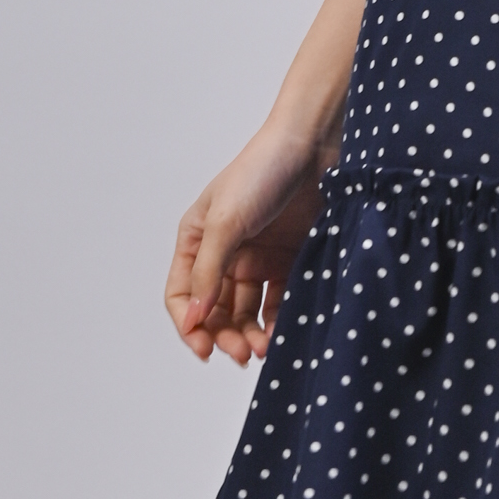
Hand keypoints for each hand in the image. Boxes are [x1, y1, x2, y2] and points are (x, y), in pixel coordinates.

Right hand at [165, 120, 336, 365]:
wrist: (317, 144)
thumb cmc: (263, 171)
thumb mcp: (227, 221)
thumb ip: (209, 272)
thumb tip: (192, 319)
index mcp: (197, 240)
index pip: (181, 294)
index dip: (189, 324)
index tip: (204, 349)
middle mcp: (225, 253)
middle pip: (215, 310)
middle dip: (224, 335)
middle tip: (242, 353)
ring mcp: (258, 257)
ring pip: (247, 311)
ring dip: (251, 334)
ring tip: (265, 348)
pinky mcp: (290, 259)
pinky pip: (280, 300)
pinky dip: (279, 320)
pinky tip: (283, 332)